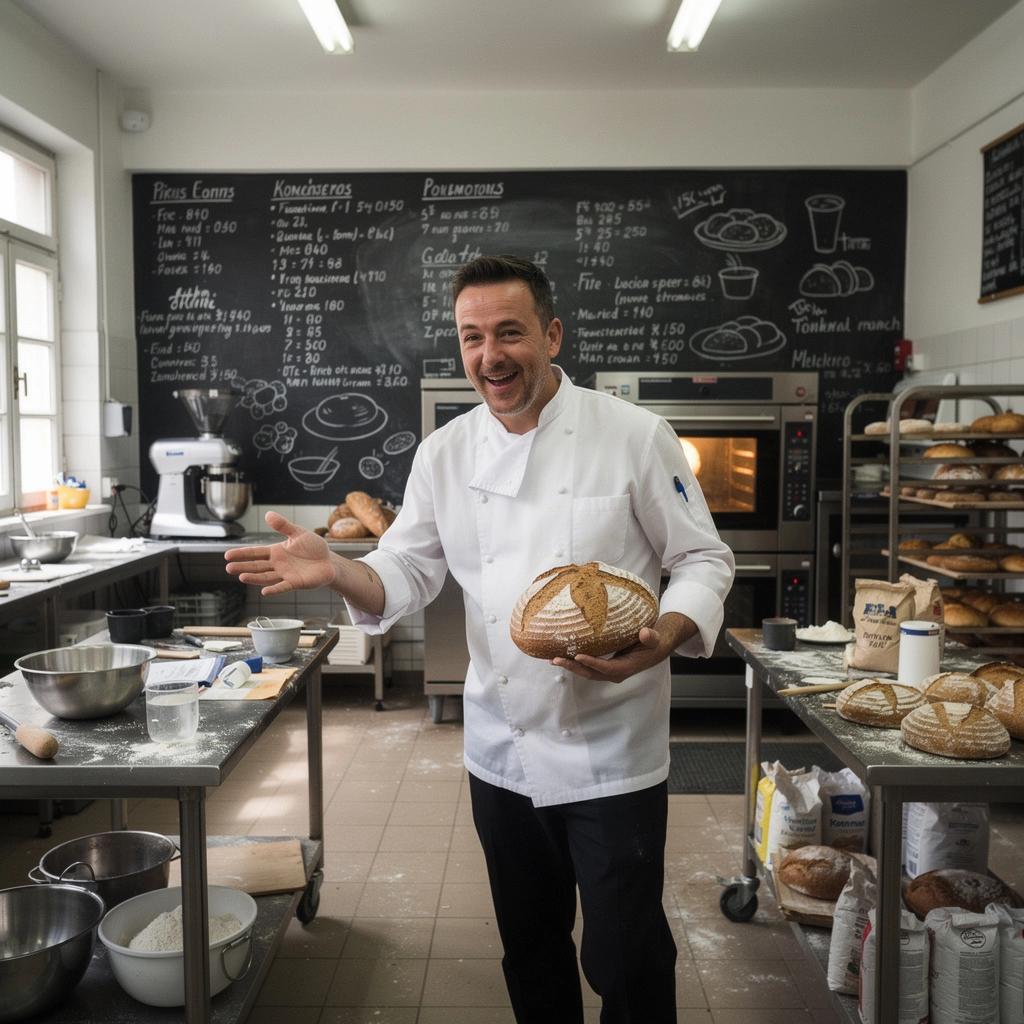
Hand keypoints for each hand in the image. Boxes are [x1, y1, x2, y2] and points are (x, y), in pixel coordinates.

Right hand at [224, 511, 334, 595]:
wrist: (329, 562)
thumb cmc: (314, 548)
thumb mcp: (298, 533)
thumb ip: (284, 526)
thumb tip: (268, 514)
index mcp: (276, 552)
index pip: (255, 552)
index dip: (242, 554)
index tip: (227, 555)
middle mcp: (277, 564)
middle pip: (257, 566)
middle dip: (243, 567)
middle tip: (228, 568)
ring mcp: (285, 575)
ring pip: (266, 577)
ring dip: (254, 578)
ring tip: (241, 577)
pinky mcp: (295, 583)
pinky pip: (283, 587)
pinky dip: (274, 589)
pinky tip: (264, 591)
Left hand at [551, 613, 694, 683]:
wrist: (653, 650)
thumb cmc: (652, 643)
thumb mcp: (654, 639)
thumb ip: (650, 636)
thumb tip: (646, 633)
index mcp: (625, 668)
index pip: (606, 667)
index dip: (592, 663)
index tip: (578, 656)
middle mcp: (614, 673)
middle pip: (591, 673)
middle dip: (573, 667)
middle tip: (556, 660)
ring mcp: (608, 671)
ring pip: (586, 671)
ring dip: (570, 666)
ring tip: (553, 659)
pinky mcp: (603, 667)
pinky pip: (587, 667)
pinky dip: (575, 663)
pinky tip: (563, 656)